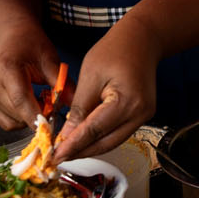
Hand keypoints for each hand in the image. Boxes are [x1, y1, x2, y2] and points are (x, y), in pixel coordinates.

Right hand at [0, 31, 60, 131]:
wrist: (11, 37)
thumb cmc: (29, 44)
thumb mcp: (49, 58)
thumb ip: (62, 81)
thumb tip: (75, 102)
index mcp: (7, 69)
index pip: (20, 99)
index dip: (36, 116)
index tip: (51, 127)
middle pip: (17, 113)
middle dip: (38, 116)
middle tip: (54, 106)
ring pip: (12, 121)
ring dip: (30, 118)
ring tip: (41, 101)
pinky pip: (6, 121)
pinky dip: (21, 119)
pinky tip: (31, 105)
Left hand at [51, 13, 159, 160]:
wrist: (142, 39)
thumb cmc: (116, 50)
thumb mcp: (90, 76)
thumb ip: (79, 108)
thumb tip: (67, 136)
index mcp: (128, 102)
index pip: (95, 131)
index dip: (73, 145)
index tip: (55, 155)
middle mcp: (140, 114)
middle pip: (106, 142)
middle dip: (81, 152)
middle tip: (57, 158)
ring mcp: (143, 116)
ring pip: (113, 141)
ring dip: (90, 147)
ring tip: (67, 151)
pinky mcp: (141, 115)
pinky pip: (118, 132)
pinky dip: (100, 138)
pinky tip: (84, 138)